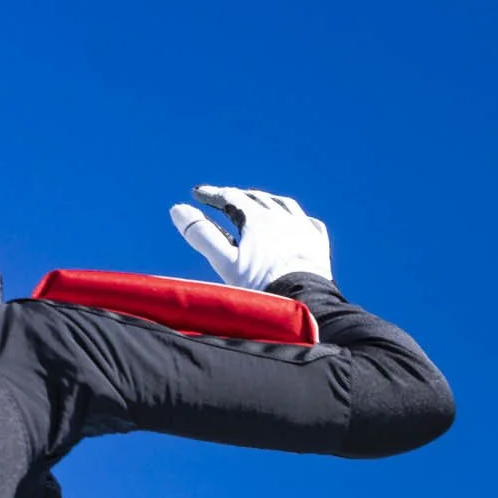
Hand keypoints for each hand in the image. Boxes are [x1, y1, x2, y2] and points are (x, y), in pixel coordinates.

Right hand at [171, 186, 332, 291]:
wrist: (304, 304)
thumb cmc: (261, 287)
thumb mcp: (225, 261)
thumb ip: (201, 234)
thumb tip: (178, 209)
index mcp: (258, 218)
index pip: (230, 197)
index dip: (212, 194)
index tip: (197, 193)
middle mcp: (283, 217)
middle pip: (257, 199)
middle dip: (237, 197)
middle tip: (224, 199)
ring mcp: (304, 230)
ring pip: (284, 205)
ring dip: (267, 202)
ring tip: (258, 203)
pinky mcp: (319, 245)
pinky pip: (309, 223)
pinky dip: (297, 218)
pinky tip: (295, 222)